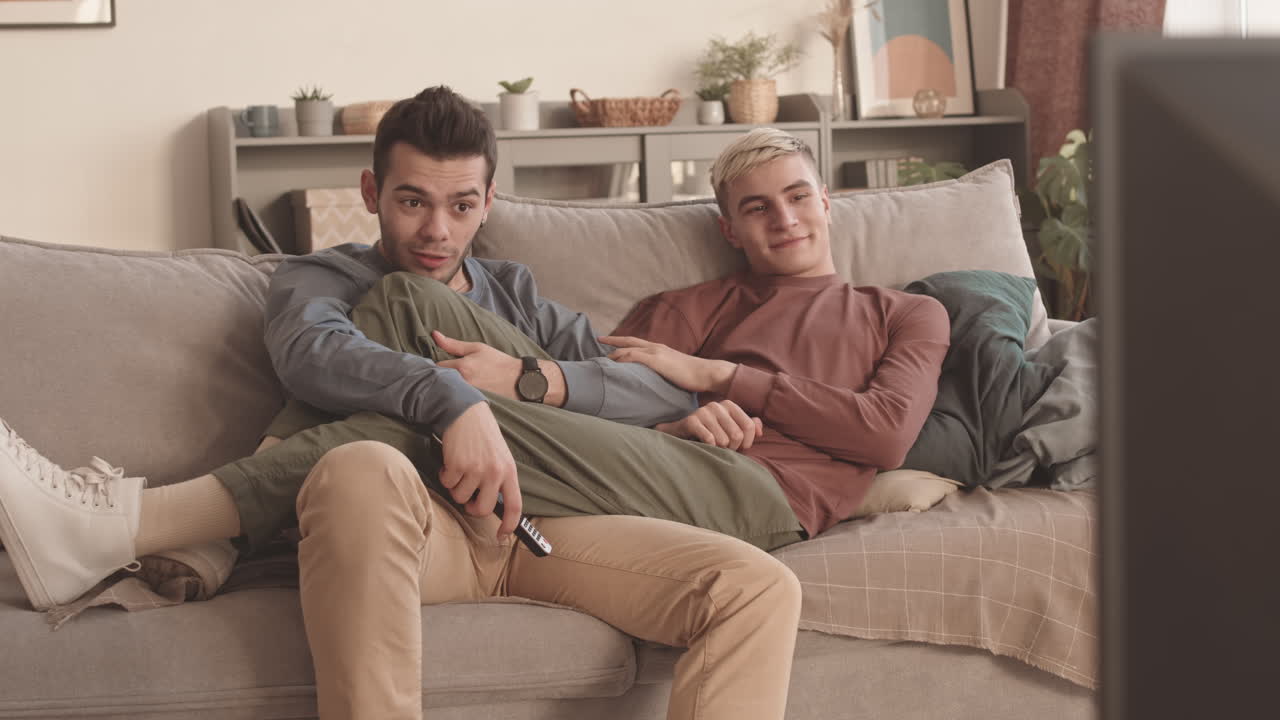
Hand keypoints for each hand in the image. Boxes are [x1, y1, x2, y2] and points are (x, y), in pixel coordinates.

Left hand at [434, 331, 521, 399]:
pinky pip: (455, 398)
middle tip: (446, 372)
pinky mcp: (470, 403)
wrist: (518, 381)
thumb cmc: (498, 362)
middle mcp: (462, 383)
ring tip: (452, 381)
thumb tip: (435, 335)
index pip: (436, 366)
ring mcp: (466, 395)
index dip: (436, 363)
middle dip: (438, 376)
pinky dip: (454, 394)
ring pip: (446, 390)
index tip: (442, 362)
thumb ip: (453, 344)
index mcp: (462, 367)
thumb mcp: (477, 348)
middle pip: (438, 380)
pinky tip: (459, 392)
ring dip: (446, 385)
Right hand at [438, 402, 521, 539]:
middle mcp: (495, 472)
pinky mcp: (457, 465)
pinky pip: (447, 484)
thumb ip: (499, 479)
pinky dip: (445, 476)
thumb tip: (492, 506)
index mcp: (509, 471)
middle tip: (468, 495)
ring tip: (459, 469)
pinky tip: (450, 462)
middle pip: (483, 509)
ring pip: (461, 498)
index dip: (509, 525)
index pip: (515, 505)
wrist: (465, 412)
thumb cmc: (482, 436)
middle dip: (472, 507)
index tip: (501, 535)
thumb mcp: (499, 456)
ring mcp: (476, 469)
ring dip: (456, 487)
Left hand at [600, 335, 735, 393]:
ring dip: (613, 353)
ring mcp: (656, 352)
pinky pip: (633, 356)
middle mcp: (656, 347)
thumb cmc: (694, 377)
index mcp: (660, 349)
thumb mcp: (675, 372)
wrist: (707, 373)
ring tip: (601, 359)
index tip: (611, 343)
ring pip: (628, 348)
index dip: (623, 343)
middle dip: (613, 340)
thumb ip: (664, 373)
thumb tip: (657, 383)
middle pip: (629, 341)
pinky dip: (621, 358)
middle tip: (599, 338)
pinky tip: (612, 363)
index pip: (637, 343)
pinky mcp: (657, 360)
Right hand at [654, 400, 763, 450]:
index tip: (739, 447)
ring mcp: (704, 412)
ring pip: (723, 440)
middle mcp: (717, 405)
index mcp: (730, 405)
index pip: (749, 426)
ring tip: (713, 446)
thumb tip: (760, 430)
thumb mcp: (730, 428)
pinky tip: (704, 445)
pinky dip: (709, 447)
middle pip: (737, 435)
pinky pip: (709, 440)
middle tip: (724, 448)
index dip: (747, 442)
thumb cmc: (710, 433)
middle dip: (732, 447)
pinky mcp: (692, 421)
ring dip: (719, 449)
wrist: (680, 433)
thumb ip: (748, 427)